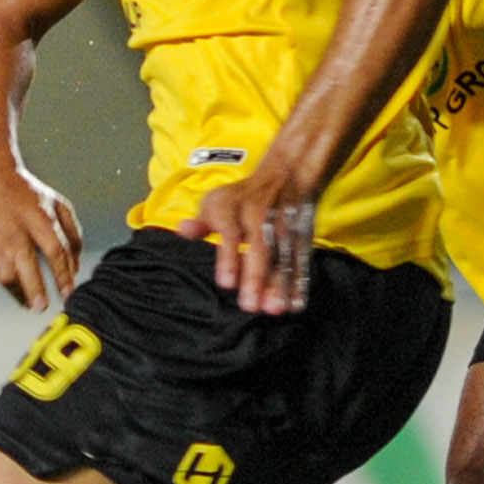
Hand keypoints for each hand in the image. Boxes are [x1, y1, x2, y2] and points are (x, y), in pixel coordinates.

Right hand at [0, 157, 84, 312]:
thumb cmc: (27, 194)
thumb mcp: (57, 205)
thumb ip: (72, 236)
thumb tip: (75, 270)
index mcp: (39, 218)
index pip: (55, 253)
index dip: (63, 277)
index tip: (68, 294)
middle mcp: (15, 230)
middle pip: (27, 269)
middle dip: (36, 292)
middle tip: (42, 306)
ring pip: (6, 277)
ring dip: (19, 291)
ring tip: (29, 299)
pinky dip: (1, 278)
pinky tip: (9, 274)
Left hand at [189, 153, 319, 315]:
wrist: (284, 174)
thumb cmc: (240, 198)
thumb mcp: (216, 202)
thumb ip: (201, 223)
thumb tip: (182, 230)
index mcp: (234, 208)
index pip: (231, 234)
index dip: (229, 258)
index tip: (226, 284)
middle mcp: (260, 217)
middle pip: (260, 249)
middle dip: (256, 277)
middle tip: (250, 306)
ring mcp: (283, 227)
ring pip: (282, 257)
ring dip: (280, 283)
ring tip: (275, 309)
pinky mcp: (300, 236)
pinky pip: (300, 260)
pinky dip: (300, 281)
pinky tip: (296, 304)